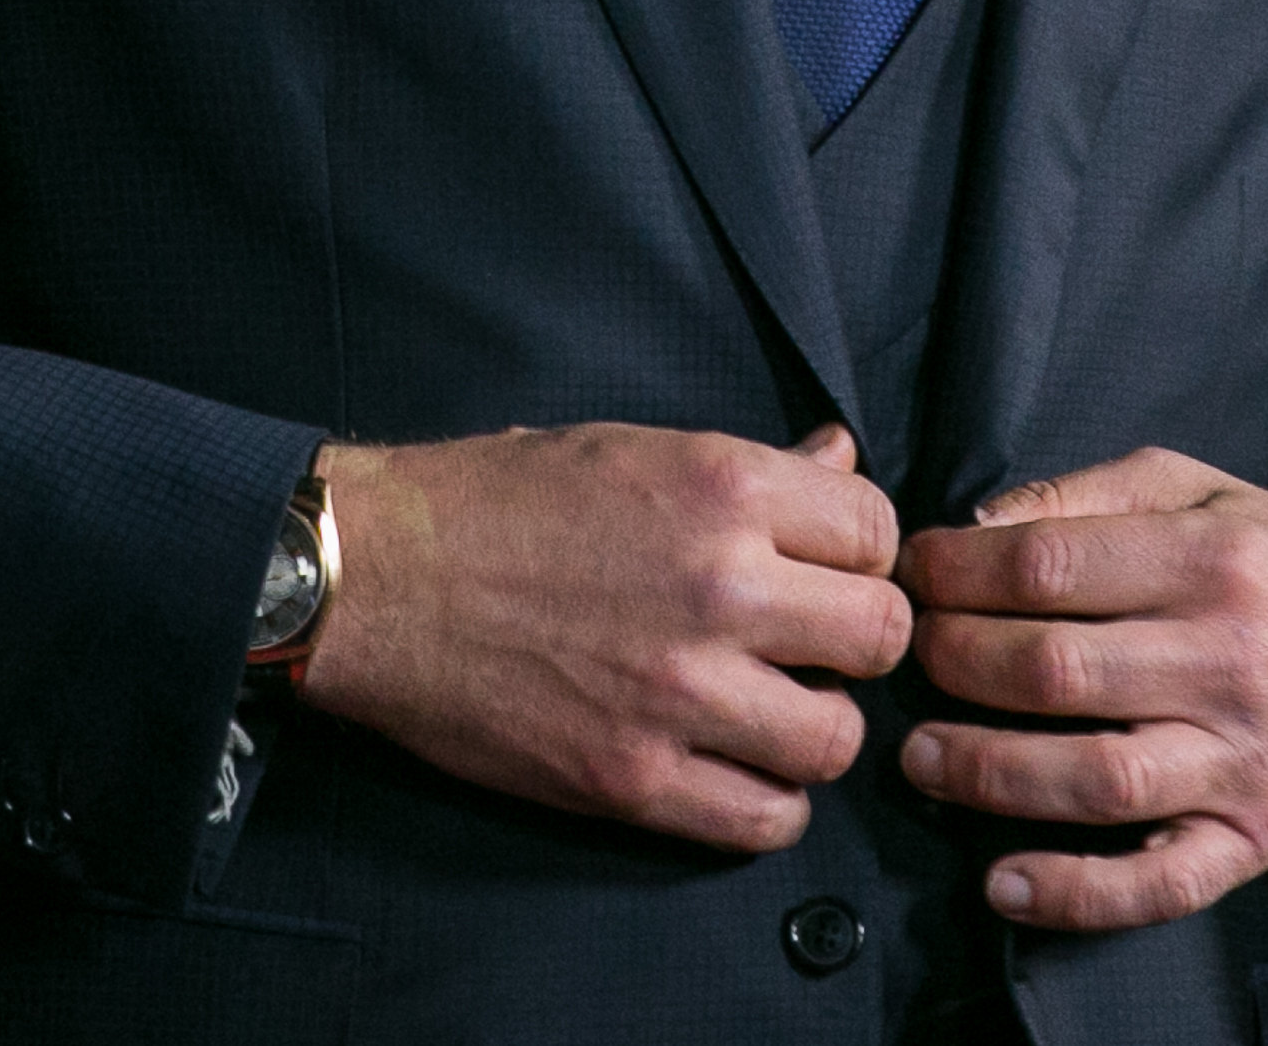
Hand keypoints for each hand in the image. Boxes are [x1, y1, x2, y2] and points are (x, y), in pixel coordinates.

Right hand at [299, 418, 908, 851]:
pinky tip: (740, 767)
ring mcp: (681, 691)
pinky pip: (766, 820)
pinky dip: (771, 802)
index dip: (862, 551)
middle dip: (860, 638)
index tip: (832, 568)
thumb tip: (839, 462)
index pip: (877, 530)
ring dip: (818, 724)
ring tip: (778, 707)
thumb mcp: (639, 448)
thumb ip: (756, 467)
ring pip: (838, 738)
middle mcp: (721, 586)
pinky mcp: (635, 779)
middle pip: (882, 635)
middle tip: (817, 641)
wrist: (385, 577)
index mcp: (724, 488)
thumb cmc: (504, 500)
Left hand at [897, 445, 1267, 931]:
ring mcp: (1243, 761)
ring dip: (988, 772)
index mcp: (1213, 559)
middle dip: (958, 662)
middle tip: (910, 654)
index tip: (916, 572)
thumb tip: (981, 525)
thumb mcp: (1201, 488)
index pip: (1052, 566)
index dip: (962, 571)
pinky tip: (1006, 882)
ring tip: (921, 756)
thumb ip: (1089, 495)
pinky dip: (1077, 892)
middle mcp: (1230, 661)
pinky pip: (1158, 881)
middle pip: (1058, 669)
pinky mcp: (1252, 839)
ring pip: (1095, 778)